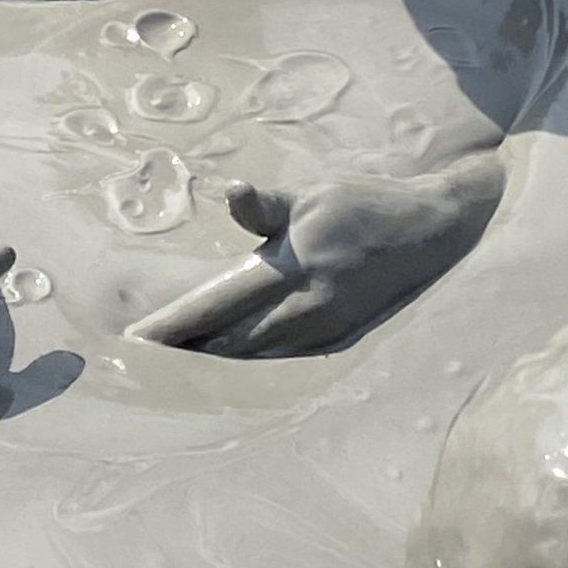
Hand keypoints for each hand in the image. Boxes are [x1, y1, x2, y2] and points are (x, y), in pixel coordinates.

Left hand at [129, 162, 500, 357]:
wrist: (433, 232)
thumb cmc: (366, 206)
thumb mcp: (314, 196)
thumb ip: (266, 206)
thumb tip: (231, 192)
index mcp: (293, 268)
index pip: (218, 304)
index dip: (174, 326)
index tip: (133, 341)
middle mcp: (306, 308)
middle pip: (228, 345)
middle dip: (181, 358)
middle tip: (135, 369)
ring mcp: (323, 330)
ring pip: (252, 360)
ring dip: (209, 369)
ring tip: (166, 375)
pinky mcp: (335, 340)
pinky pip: (279, 362)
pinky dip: (245, 370)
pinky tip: (220, 374)